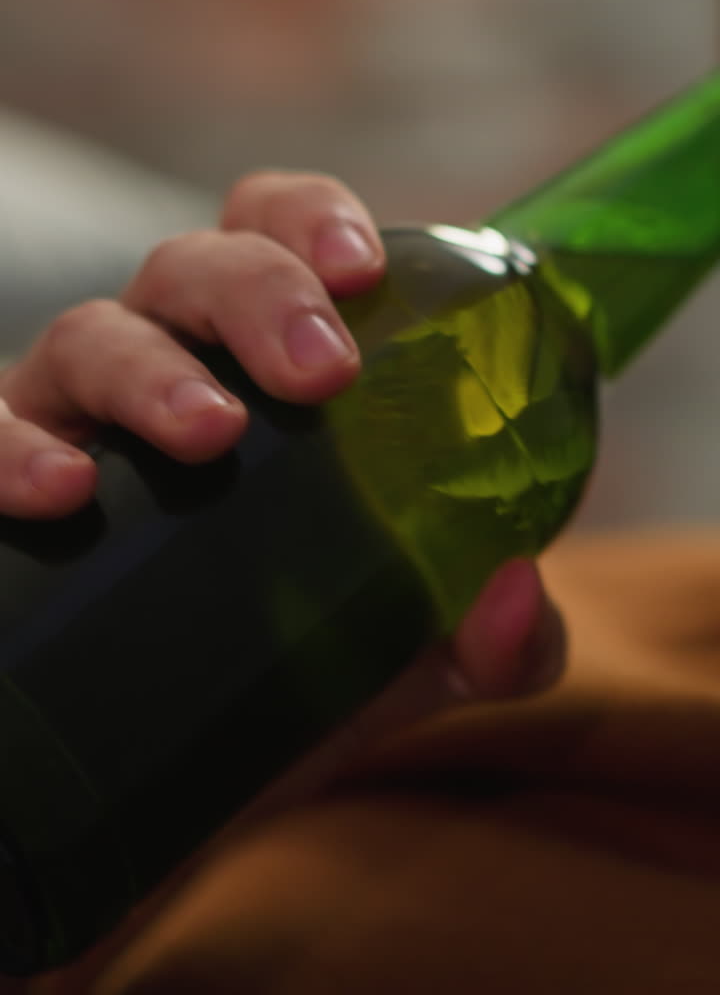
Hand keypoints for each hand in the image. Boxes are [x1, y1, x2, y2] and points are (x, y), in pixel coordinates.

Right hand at [0, 169, 561, 703]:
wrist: (179, 776)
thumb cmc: (293, 674)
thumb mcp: (405, 656)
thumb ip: (489, 639)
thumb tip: (520, 601)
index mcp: (258, 363)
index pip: (271, 232)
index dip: (309, 221)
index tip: (361, 268)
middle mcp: (164, 367)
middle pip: (190, 266)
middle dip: (256, 291)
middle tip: (321, 372)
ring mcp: (77, 425)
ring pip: (88, 335)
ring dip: (151, 368)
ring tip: (211, 431)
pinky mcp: (7, 495)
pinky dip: (9, 446)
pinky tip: (61, 488)